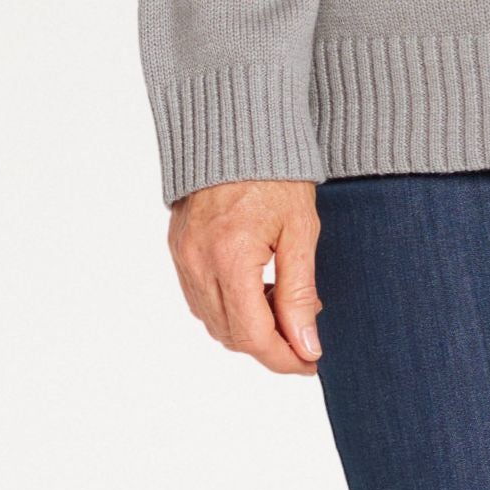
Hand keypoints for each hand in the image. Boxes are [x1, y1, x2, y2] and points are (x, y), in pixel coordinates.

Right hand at [168, 178, 323, 373]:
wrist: (237, 126)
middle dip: (271, 345)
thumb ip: (300, 293)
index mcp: (230, 258)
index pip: (254, 336)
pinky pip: (200, 299)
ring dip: (249, 328)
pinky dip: (229, 307)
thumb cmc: (275, 171)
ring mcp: (183, 258)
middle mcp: (198, 264)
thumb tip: (306, 346)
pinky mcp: (178, 249)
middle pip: (232, 336)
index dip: (285, 358)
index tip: (311, 363)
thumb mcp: (300, 230)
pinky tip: (258, 290)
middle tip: (306, 335)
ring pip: (214, 322)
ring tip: (286, 306)